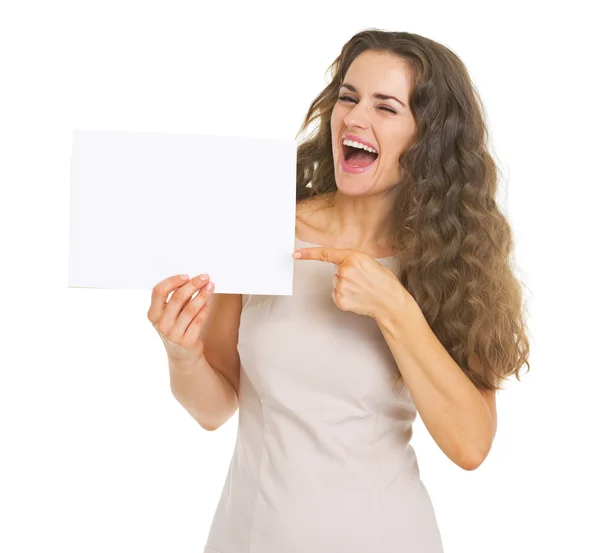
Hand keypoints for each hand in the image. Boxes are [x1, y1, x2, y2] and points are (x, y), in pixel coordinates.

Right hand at [147, 273, 214, 366]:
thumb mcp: (170, 314)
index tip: (186, 276)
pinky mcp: (187, 341)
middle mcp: (161, 325)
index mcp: (153, 314)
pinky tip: (209, 301)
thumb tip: (191, 280)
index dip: (173, 281)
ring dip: (202, 295)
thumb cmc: (176, 328)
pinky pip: (199, 321)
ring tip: (210, 286)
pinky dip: (205, 309)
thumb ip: (177, 298)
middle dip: (193, 285)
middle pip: (177, 298)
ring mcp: (173, 335)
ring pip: (190, 309)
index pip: (159, 292)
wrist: (182, 355)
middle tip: (204, 277)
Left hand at [292, 247, 411, 320]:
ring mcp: (341, 286)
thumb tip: (340, 265)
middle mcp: (345, 270)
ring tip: (362, 289)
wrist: (390, 302)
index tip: (296, 254)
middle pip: (336, 271)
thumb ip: (352, 261)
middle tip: (362, 280)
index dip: (308, 253)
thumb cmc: (384, 283)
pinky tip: (357, 297)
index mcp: (353, 257)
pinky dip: (345, 296)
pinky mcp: (340, 300)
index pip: (325, 253)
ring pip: (336, 283)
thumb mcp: (370, 263)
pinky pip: (336, 295)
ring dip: (346, 286)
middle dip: (346, 274)